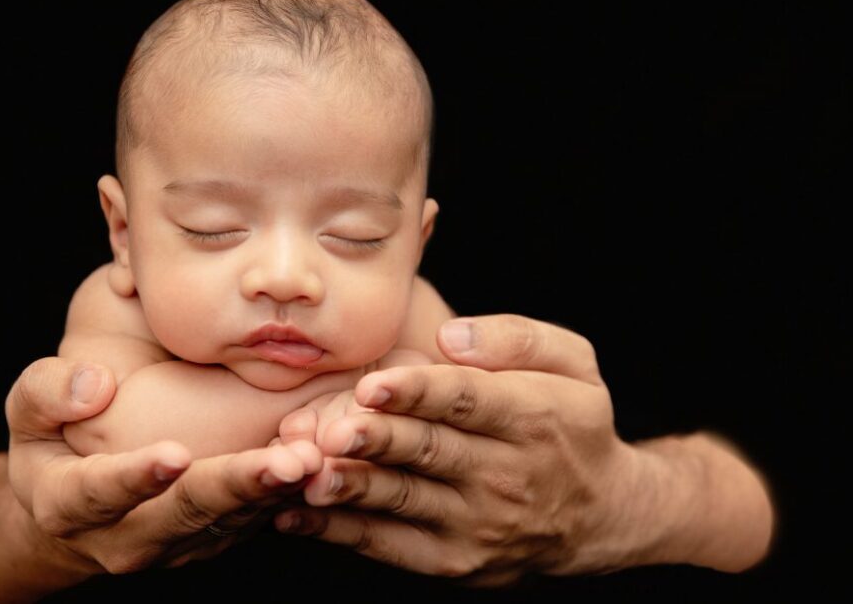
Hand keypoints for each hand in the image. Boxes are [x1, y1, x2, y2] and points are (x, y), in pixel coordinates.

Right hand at [6, 357, 323, 573]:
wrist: (75, 504)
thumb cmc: (49, 441)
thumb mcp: (25, 411)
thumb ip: (46, 392)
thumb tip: (94, 386)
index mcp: (68, 506)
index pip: (99, 493)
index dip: (135, 478)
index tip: (173, 455)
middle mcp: (125, 537)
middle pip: (187, 514)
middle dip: (237, 487)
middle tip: (285, 461)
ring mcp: (175, 544)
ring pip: (232, 520)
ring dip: (275, 492)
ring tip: (313, 459)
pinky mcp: (213, 538)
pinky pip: (255, 518)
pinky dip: (287, 492)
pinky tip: (322, 459)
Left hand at [275, 315, 637, 584]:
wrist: (600, 514)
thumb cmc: (570, 422)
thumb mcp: (573, 363)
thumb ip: (516, 338)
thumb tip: (451, 335)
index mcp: (531, 416)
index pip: (466, 402)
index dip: (418, 393)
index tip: (374, 384)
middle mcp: (505, 474)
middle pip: (430, 452)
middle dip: (378, 440)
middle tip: (334, 430)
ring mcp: (477, 524)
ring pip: (404, 500)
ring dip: (354, 487)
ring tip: (310, 474)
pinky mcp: (452, 560)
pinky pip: (389, 545)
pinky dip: (340, 532)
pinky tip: (296, 515)